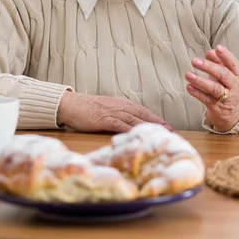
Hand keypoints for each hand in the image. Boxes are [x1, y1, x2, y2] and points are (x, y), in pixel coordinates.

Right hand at [56, 92, 171, 132]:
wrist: (70, 104)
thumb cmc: (88, 109)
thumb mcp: (107, 109)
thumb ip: (119, 116)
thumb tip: (131, 126)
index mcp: (121, 104)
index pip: (142, 111)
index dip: (155, 118)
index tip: (166, 125)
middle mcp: (119, 106)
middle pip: (141, 114)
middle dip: (156, 121)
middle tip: (168, 130)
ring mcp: (111, 112)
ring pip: (133, 118)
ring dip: (146, 126)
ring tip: (157, 132)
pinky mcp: (102, 119)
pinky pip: (118, 124)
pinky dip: (128, 129)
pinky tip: (136, 134)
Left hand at [185, 45, 238, 131]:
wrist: (231, 113)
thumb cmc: (227, 88)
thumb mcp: (226, 74)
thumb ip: (218, 62)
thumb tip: (210, 52)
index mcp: (237, 75)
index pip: (233, 64)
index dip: (226, 56)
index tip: (217, 48)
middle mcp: (234, 86)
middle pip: (223, 75)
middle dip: (209, 67)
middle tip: (195, 61)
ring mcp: (226, 97)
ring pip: (214, 88)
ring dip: (200, 81)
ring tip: (188, 75)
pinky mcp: (217, 107)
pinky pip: (206, 99)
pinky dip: (197, 92)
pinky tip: (189, 87)